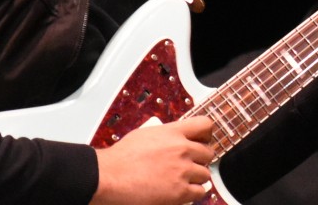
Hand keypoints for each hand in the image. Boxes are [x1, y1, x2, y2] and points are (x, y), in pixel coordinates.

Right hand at [92, 116, 215, 204]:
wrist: (110, 177)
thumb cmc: (121, 159)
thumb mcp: (145, 134)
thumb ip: (165, 135)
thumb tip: (174, 138)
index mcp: (173, 133)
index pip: (205, 125)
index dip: (206, 134)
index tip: (203, 141)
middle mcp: (181, 150)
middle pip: (208, 153)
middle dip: (200, 160)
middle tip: (190, 164)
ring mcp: (182, 170)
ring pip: (205, 174)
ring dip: (196, 177)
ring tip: (182, 179)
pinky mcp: (180, 191)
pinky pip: (200, 191)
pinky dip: (193, 192)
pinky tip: (183, 190)